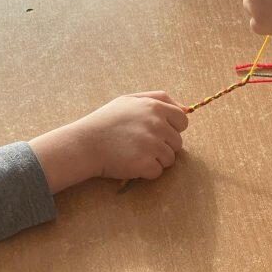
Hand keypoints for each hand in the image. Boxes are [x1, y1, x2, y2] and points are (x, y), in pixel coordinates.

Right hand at [30, 91, 188, 192]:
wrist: (85, 143)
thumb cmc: (106, 121)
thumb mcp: (129, 100)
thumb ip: (157, 99)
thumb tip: (186, 109)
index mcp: (155, 107)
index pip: (182, 121)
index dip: (173, 129)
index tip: (158, 133)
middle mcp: (157, 124)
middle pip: (177, 142)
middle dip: (163, 146)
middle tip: (141, 145)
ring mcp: (152, 144)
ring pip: (169, 159)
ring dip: (155, 160)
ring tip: (134, 153)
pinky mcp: (146, 163)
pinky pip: (157, 172)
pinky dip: (146, 172)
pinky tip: (130, 163)